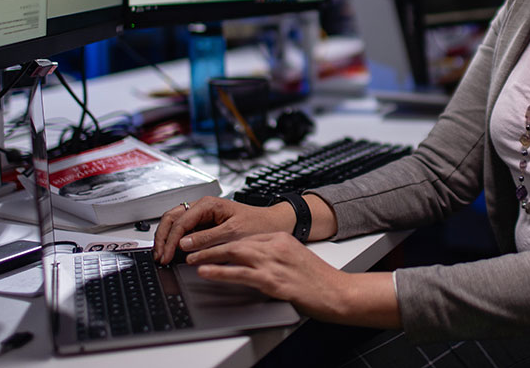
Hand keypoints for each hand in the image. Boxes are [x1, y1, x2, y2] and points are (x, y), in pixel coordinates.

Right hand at [152, 196, 293, 264]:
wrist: (273, 224)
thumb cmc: (257, 225)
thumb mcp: (233, 233)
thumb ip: (207, 238)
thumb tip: (184, 245)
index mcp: (208, 204)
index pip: (181, 221)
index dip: (171, 241)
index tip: (166, 256)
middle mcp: (202, 206)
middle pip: (171, 218)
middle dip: (162, 237)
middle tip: (158, 256)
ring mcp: (201, 214)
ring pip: (174, 222)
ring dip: (166, 238)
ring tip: (161, 255)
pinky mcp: (203, 223)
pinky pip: (183, 228)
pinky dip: (174, 239)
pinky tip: (172, 251)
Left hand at [185, 233, 399, 326]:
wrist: (338, 292)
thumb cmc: (319, 281)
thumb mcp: (296, 259)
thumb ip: (275, 256)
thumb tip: (253, 262)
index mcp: (281, 239)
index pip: (245, 236)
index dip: (222, 240)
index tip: (208, 243)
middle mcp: (276, 246)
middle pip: (235, 241)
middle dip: (211, 245)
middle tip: (191, 247)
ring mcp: (274, 262)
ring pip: (234, 254)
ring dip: (209, 255)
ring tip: (191, 258)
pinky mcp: (273, 281)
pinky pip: (240, 274)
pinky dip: (220, 272)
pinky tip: (206, 272)